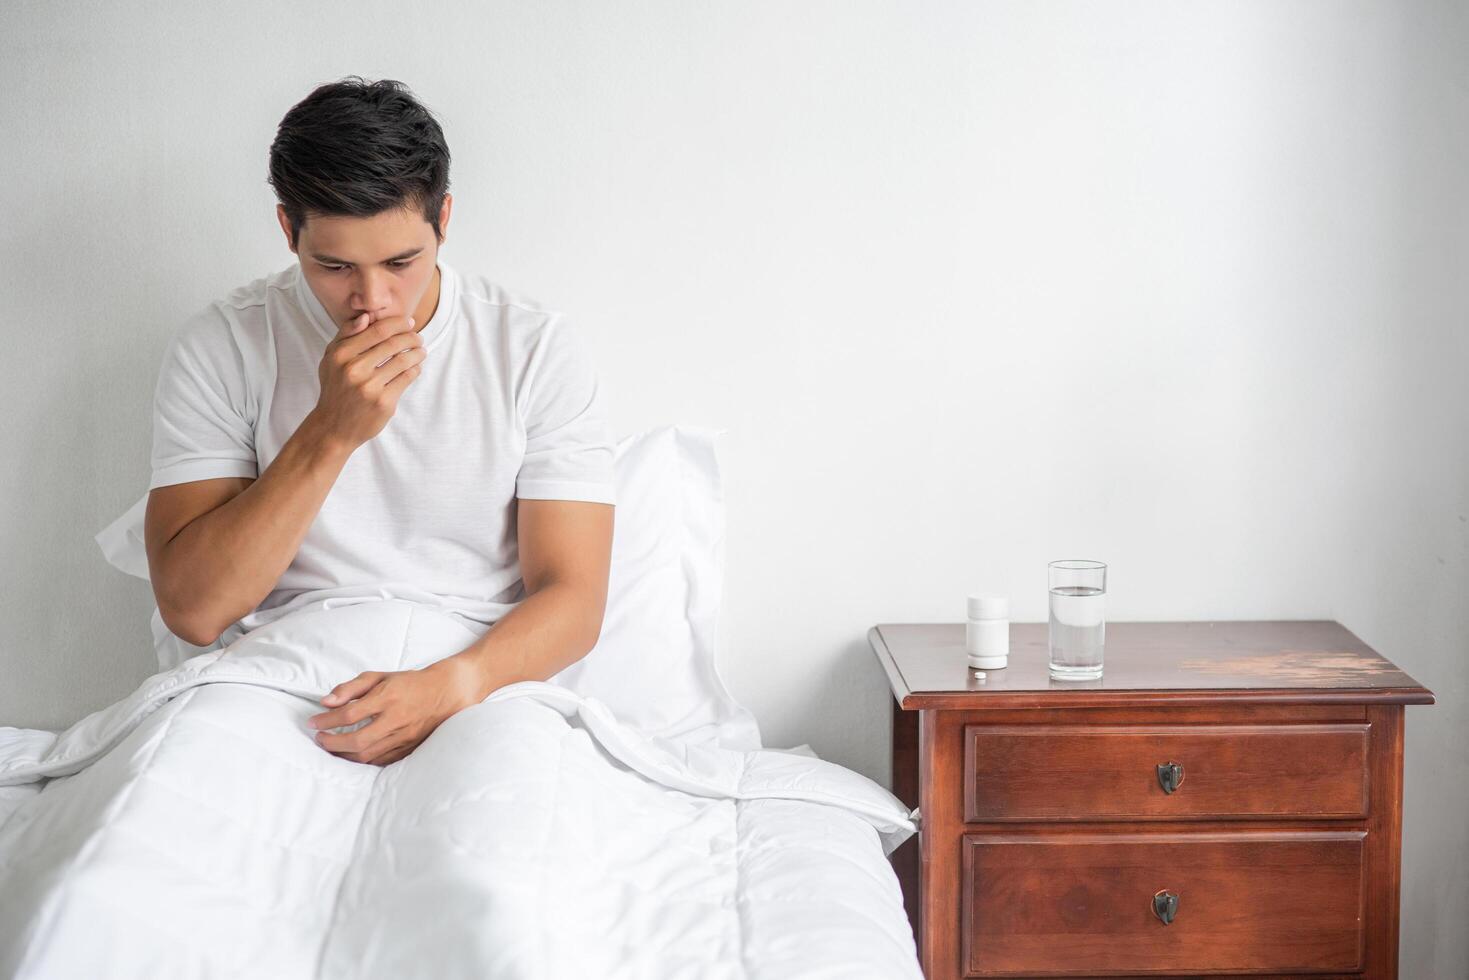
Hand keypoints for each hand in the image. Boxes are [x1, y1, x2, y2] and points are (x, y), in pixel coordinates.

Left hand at [307, 657, 481, 765]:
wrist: (445, 692)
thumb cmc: (408, 683)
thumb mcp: (379, 677)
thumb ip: (351, 688)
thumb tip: (325, 702)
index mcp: (388, 696)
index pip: (349, 714)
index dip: (326, 720)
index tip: (313, 722)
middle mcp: (396, 718)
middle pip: (357, 740)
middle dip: (332, 743)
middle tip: (319, 739)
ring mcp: (404, 736)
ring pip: (367, 754)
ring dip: (343, 755)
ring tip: (332, 749)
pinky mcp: (409, 748)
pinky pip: (380, 761)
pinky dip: (362, 761)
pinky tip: (352, 755)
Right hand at [310, 310, 427, 451]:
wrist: (333, 427)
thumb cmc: (335, 388)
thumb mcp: (331, 358)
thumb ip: (346, 334)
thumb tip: (367, 316)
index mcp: (341, 355)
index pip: (377, 330)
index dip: (398, 323)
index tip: (409, 322)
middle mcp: (355, 370)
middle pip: (394, 344)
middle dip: (412, 337)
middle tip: (418, 337)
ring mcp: (370, 387)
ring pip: (404, 360)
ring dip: (418, 353)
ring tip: (421, 351)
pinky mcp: (384, 402)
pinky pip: (407, 378)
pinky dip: (415, 369)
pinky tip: (416, 367)